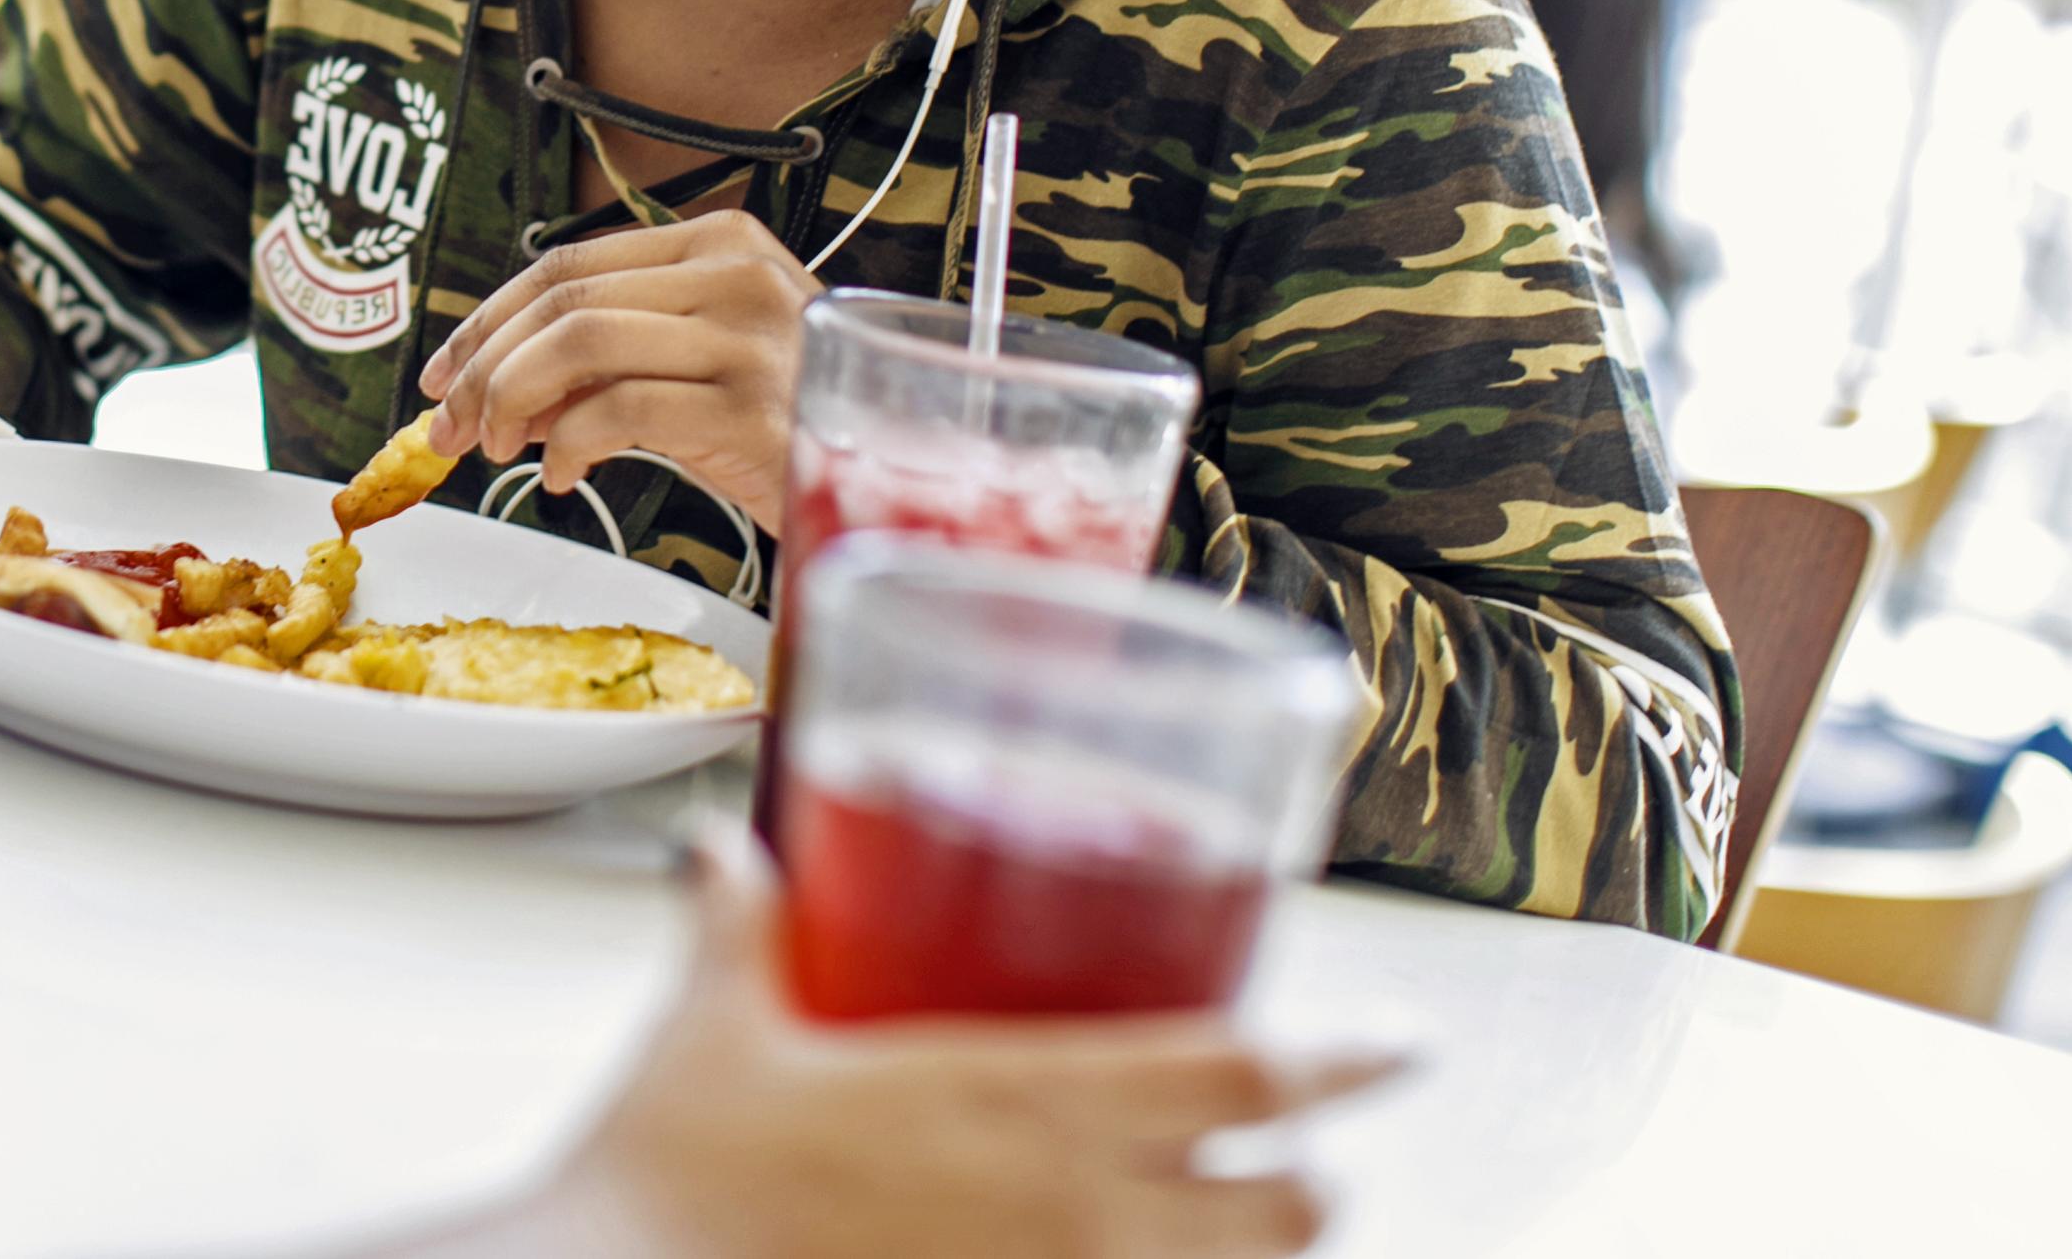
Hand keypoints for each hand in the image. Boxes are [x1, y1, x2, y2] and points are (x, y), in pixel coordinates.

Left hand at [417, 210, 814, 524]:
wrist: (890, 487)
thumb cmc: (784, 426)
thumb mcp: (694, 370)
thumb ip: (608, 359)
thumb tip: (491, 385)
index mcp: (720, 243)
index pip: (568, 262)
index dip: (488, 316)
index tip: (445, 367)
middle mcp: (735, 275)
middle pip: (563, 300)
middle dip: (484, 364)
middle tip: (450, 422)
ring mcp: (747, 337)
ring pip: (579, 342)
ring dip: (510, 398)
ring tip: (494, 446)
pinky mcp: (749, 408)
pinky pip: (618, 410)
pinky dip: (566, 444)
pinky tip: (559, 474)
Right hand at [550, 831, 1394, 1258]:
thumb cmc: (670, 1170)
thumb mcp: (710, 1024)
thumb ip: (733, 926)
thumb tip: (721, 853)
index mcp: (1018, 1097)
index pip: (1246, 1070)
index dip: (1346, 1055)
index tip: (1401, 1040)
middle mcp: (1071, 1210)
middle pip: (1290, 1207)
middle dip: (1312, 1178)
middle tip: (1300, 1149)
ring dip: (1254, 1255)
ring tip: (1233, 1223)